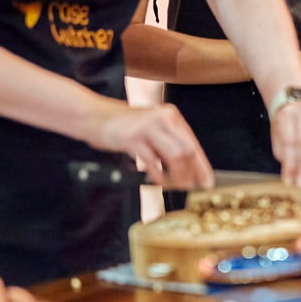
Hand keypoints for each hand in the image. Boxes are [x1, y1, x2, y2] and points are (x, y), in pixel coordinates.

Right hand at [86, 98, 213, 189]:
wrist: (93, 115)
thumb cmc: (121, 123)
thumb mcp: (150, 125)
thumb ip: (167, 140)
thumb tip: (186, 166)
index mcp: (170, 115)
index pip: (192, 143)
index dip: (202, 164)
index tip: (207, 180)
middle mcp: (162, 118)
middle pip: (187, 150)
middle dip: (192, 173)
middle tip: (192, 186)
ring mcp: (148, 128)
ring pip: (174, 156)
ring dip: (177, 175)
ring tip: (175, 185)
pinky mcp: (133, 138)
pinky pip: (152, 162)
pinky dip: (157, 175)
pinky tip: (156, 180)